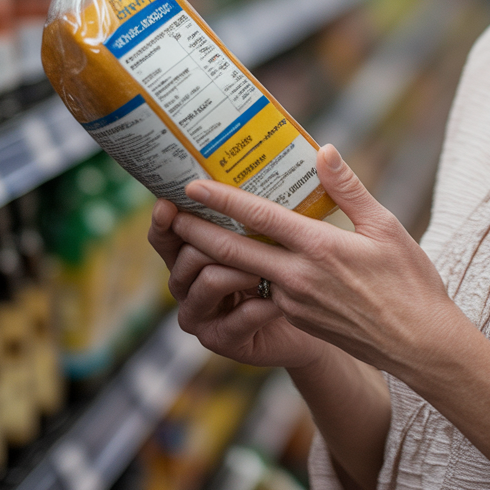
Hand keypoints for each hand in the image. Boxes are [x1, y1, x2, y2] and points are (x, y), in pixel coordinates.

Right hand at [148, 197, 331, 369]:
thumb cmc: (299, 267)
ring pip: (206, 282)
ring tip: (264, 267)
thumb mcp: (292, 230)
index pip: (170, 234)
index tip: (168, 203)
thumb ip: (297, 194)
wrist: (314, 319)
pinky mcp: (222, 339)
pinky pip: (232, 320)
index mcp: (199, 251)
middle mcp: (192, 283)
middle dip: (208, 239)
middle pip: (184, 256)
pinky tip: (276, 303)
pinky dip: (256, 308)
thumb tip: (326, 150)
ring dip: (236, 271)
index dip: (164, 220)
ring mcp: (203, 314)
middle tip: (238, 232)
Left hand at [168, 144, 461, 378]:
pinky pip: (262, 291)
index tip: (193, 185)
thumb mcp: (385, 226)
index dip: (223, 199)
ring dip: (215, 254)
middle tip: (170, 214)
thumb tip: (324, 151)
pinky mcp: (298, 319)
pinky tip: (240, 261)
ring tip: (195, 234)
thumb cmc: (409, 281)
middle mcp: (299, 277)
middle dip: (197, 232)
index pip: (259, 218)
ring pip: (244, 273)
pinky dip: (244, 274)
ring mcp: (295, 302)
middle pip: (233, 250)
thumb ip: (348, 189)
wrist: (419, 343)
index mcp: (320, 248)